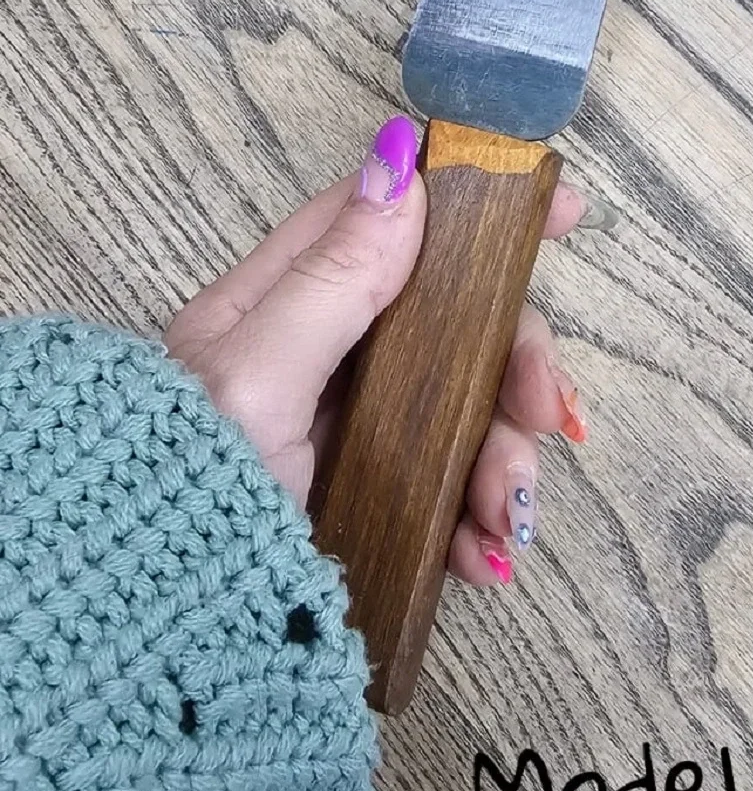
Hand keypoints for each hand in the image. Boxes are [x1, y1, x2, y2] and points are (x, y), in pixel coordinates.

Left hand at [166, 116, 612, 585]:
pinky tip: (484, 556)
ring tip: (506, 520)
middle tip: (548, 416)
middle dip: (512, 369)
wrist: (153, 632)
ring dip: (504, 461)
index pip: (389, 224)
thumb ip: (332, 279)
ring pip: (463, 410)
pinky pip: (448, 487)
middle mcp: (324, 358)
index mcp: (284, 305)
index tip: (561, 209)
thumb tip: (397, 158)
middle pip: (451, 325)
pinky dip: (479, 518)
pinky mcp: (370, 497)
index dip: (472, 208)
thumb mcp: (255, 379)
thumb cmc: (184, 492)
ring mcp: (351, 430)